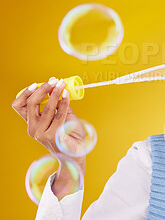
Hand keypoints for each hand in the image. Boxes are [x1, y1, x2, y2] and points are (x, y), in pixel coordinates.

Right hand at [12, 77, 85, 198]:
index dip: (25, 93)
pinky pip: (59, 115)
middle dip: (43, 89)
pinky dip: (64, 102)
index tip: (36, 83)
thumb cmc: (69, 134)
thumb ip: (58, 104)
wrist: (76, 153)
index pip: (19, 107)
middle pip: (31, 104)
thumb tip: (56, 88)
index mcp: (32, 123)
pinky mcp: (53, 136)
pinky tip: (67, 95)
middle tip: (54, 81)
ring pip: (47, 108)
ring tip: (62, 85)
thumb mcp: (62, 116)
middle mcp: (33, 129)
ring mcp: (42, 134)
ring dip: (55, 93)